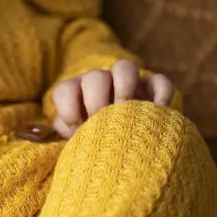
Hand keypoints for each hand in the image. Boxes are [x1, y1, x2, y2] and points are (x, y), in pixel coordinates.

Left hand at [51, 59, 174, 138]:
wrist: (122, 148)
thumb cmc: (92, 143)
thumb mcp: (74, 139)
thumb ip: (65, 133)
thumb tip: (56, 131)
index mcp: (76, 93)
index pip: (64, 89)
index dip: (68, 108)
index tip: (76, 128)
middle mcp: (100, 83)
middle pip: (95, 77)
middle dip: (96, 100)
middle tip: (102, 121)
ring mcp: (127, 84)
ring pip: (125, 68)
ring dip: (124, 88)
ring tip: (126, 113)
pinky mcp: (153, 90)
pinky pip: (160, 82)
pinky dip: (160, 94)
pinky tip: (157, 112)